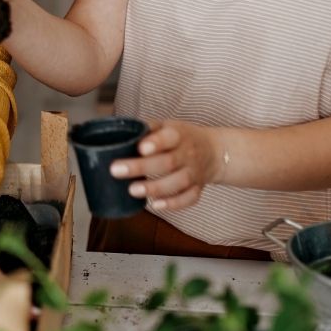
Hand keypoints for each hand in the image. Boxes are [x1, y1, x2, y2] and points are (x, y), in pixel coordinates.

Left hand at [109, 120, 224, 210]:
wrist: (214, 151)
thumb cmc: (181, 138)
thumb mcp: (167, 126)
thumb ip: (147, 129)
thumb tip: (121, 134)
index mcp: (178, 135)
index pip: (169, 138)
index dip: (156, 143)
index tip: (140, 148)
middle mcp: (188, 154)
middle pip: (167, 162)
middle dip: (141, 167)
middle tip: (116, 171)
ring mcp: (194, 173)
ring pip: (177, 182)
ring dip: (155, 188)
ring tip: (133, 190)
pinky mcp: (198, 188)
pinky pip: (189, 198)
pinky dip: (174, 204)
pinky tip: (156, 205)